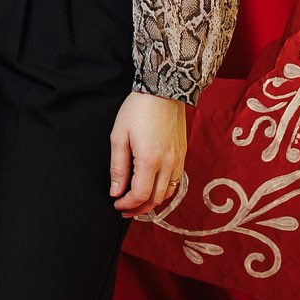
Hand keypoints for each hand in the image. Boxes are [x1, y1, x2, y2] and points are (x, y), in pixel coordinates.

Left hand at [109, 90, 187, 218]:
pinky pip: (175, 181)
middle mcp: (168, 163)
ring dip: (152, 202)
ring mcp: (178, 160)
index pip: (140, 195)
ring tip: (137, 202)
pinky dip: (163, 190)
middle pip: (156, 199)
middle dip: (139, 208)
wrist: (164, 90)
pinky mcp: (183, 154)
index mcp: (150, 160)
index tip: (116, 203)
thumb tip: (116, 191)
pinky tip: (152, 188)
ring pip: (167, 193)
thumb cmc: (137, 110)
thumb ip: (118, 167)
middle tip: (124, 209)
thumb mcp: (119, 136)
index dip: (127, 204)